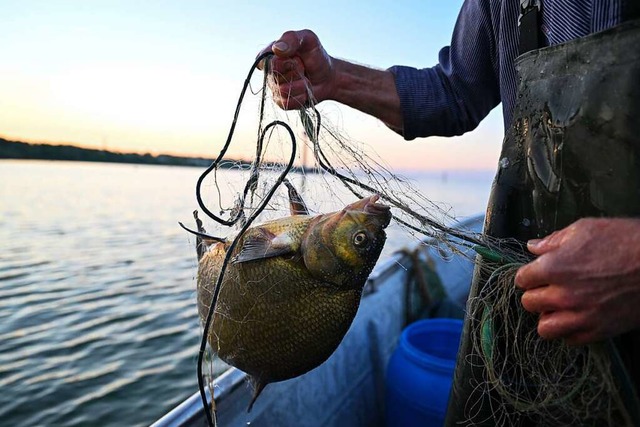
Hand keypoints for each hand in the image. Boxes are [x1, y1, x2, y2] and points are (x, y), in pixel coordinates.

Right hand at [258, 29, 335, 108]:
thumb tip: (276, 49)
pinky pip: (287, 103)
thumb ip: (291, 38)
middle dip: (295, 72)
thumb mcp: (308, 39)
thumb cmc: (316, 56)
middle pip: (276, 77)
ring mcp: (275, 88)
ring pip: (282, 91)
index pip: (265, 62)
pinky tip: (304, 90)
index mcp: (270, 55)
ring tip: (305, 79)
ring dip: (300, 85)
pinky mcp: (282, 102)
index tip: (296, 57)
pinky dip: (300, 97)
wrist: (329, 77)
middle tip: (303, 67)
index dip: (283, 62)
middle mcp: (270, 72)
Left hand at [515, 217, 639, 344]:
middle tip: (548, 289)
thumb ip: (554, 240)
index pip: (522, 280)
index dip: (528, 275)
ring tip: (558, 308)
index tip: (536, 274)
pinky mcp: (600, 331)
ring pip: (544, 329)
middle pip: (529, 304)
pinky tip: (577, 318)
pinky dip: (569, 331)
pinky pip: (571, 340)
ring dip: (548, 317)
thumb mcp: (585, 229)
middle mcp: (563, 295)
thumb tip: (533, 247)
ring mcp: (581, 316)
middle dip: (535, 295)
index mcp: (554, 268)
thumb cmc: (624, 240)